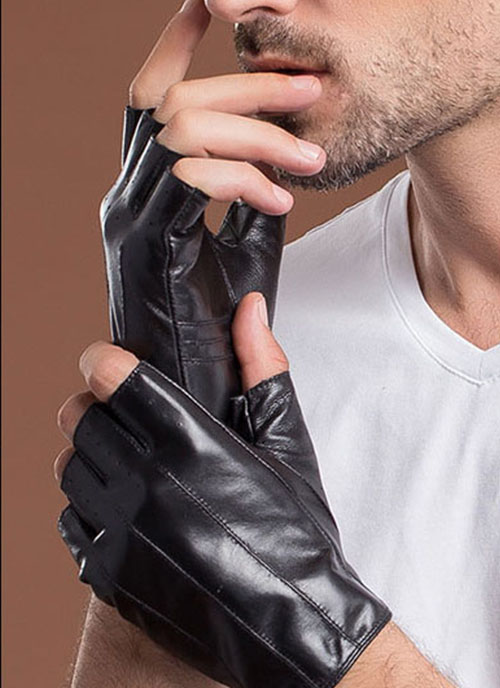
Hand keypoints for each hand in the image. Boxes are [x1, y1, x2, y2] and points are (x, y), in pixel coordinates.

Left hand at [55, 294, 390, 687]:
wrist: (292, 626)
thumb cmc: (296, 533)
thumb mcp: (286, 445)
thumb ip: (262, 368)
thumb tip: (251, 309)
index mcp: (191, 443)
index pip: (112, 377)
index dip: (103, 359)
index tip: (109, 361)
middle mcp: (146, 485)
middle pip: (78, 417)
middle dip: (95, 404)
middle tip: (123, 412)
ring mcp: (120, 533)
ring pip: (67, 466)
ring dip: (89, 453)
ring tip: (128, 460)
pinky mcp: (107, 575)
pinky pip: (71, 520)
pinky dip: (88, 504)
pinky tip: (126, 507)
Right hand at [100, 0, 324, 421]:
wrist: (194, 392)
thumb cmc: (216, 327)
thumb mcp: (245, 247)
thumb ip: (249, 195)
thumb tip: (276, 150)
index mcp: (143, 195)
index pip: (147, 105)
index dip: (172, 50)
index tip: (206, 8)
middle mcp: (124, 198)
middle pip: (174, 102)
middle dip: (247, 85)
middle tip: (308, 87)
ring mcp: (128, 219)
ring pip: (183, 128)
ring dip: (259, 132)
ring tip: (312, 157)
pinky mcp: (146, 244)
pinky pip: (191, 174)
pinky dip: (244, 174)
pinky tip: (282, 197)